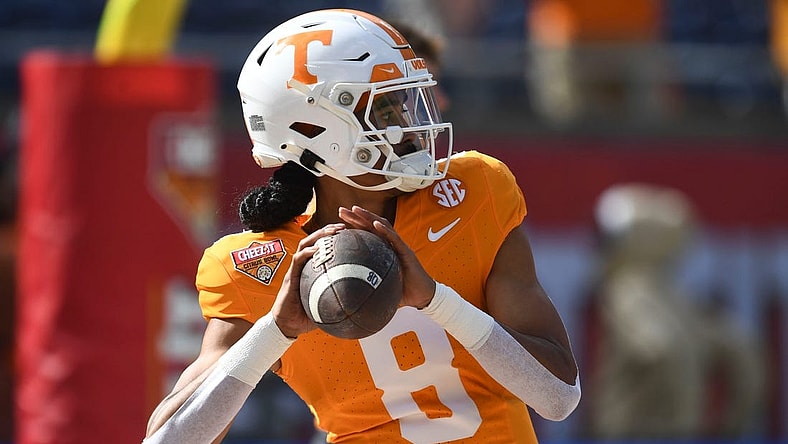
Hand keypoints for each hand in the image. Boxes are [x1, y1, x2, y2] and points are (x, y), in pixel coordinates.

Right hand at [271, 223, 345, 337]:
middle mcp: (303, 265)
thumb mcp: (328, 306)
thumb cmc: (307, 316)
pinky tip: (317, 249)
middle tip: (343, 226)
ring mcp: (296, 269)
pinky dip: (307, 252)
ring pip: (305, 244)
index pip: (322, 248)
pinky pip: (298, 260)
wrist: (287, 325)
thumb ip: (341, 299)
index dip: (333, 238)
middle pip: (314, 240)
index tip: (349, 232)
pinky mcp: (290, 276)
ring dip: (318, 235)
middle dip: (328, 230)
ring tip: (332, 231)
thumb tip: (363, 304)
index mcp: (312, 270)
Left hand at [338, 206, 435, 308]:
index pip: (367, 233)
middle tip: (341, 210)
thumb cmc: (403, 292)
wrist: (423, 297)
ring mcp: (399, 246)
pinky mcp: (407, 252)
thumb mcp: (380, 289)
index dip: (353, 225)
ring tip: (355, 210)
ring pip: (383, 226)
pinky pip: (395, 239)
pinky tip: (375, 224)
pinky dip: (385, 230)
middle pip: (372, 225)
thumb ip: (366, 289)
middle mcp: (391, 244)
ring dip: (368, 217)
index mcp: (384, 250)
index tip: (338, 221)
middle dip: (356, 216)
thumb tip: (348, 301)